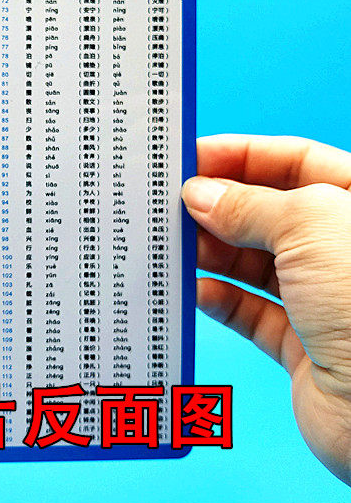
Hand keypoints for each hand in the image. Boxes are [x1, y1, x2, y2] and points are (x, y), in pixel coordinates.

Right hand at [182, 135, 350, 485]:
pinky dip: (219, 300)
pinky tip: (195, 290)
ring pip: (254, 263)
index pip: (297, 162)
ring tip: (172, 244)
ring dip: (211, 252)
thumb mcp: (310, 226)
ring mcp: (324, 300)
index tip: (191, 156)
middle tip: (170, 202)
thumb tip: (200, 194)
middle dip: (218, 205)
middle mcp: (342, 251)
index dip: (242, 155)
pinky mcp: (304, 347)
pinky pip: (250, 313)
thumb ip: (248, 205)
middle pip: (269, 212)